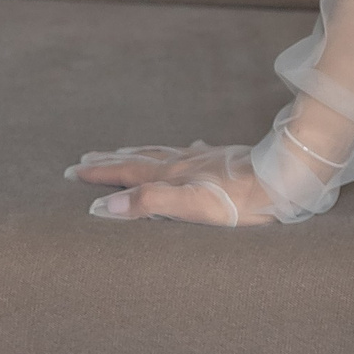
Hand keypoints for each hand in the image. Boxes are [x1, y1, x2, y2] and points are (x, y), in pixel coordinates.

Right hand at [68, 142, 282, 227]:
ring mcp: (204, 158)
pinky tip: (189, 147)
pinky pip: (194, 151)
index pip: (125, 173)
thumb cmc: (239, 200)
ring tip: (123, 150)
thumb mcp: (189, 207)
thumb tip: (103, 207)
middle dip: (109, 160)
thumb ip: (148, 204)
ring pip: (162, 152)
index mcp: (170, 175)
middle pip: (138, 158)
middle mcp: (182, 162)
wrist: (282, 178)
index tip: (72, 172)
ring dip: (138, 153)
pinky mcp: (224, 159)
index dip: (98, 173)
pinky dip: (181, 150)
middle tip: (85, 158)